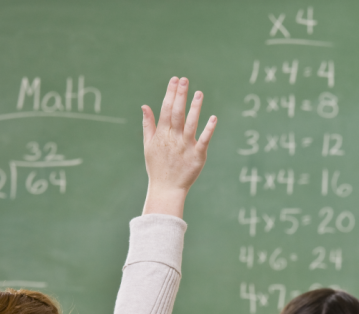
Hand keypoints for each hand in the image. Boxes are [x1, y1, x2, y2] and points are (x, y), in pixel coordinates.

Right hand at [142, 76, 216, 217]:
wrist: (167, 189)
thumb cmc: (158, 167)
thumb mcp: (149, 145)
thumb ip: (148, 125)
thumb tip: (145, 106)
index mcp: (162, 135)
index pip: (166, 109)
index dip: (170, 94)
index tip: (175, 80)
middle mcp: (174, 138)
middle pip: (177, 113)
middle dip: (180, 96)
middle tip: (185, 80)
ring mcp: (186, 147)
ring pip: (191, 124)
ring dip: (195, 108)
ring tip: (199, 93)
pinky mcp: (197, 156)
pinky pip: (204, 141)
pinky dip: (208, 130)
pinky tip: (213, 118)